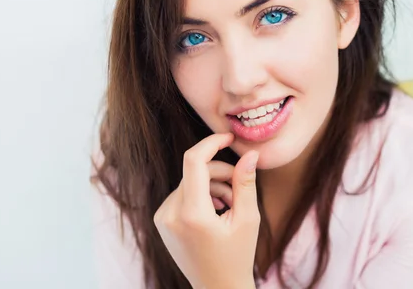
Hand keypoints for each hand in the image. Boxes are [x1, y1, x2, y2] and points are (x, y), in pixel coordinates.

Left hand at [153, 133, 258, 288]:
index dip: (212, 142)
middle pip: (195, 171)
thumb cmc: (236, 256)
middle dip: (221, 173)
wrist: (217, 288)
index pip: (194, 161)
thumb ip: (246, 183)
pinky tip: (216, 211)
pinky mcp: (162, 220)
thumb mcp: (247, 219)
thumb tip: (250, 154)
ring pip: (190, 181)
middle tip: (240, 188)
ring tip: (231, 205)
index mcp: (191, 213)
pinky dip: (201, 195)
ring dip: (213, 185)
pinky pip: (183, 193)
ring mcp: (163, 218)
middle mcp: (170, 214)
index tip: (229, 138)